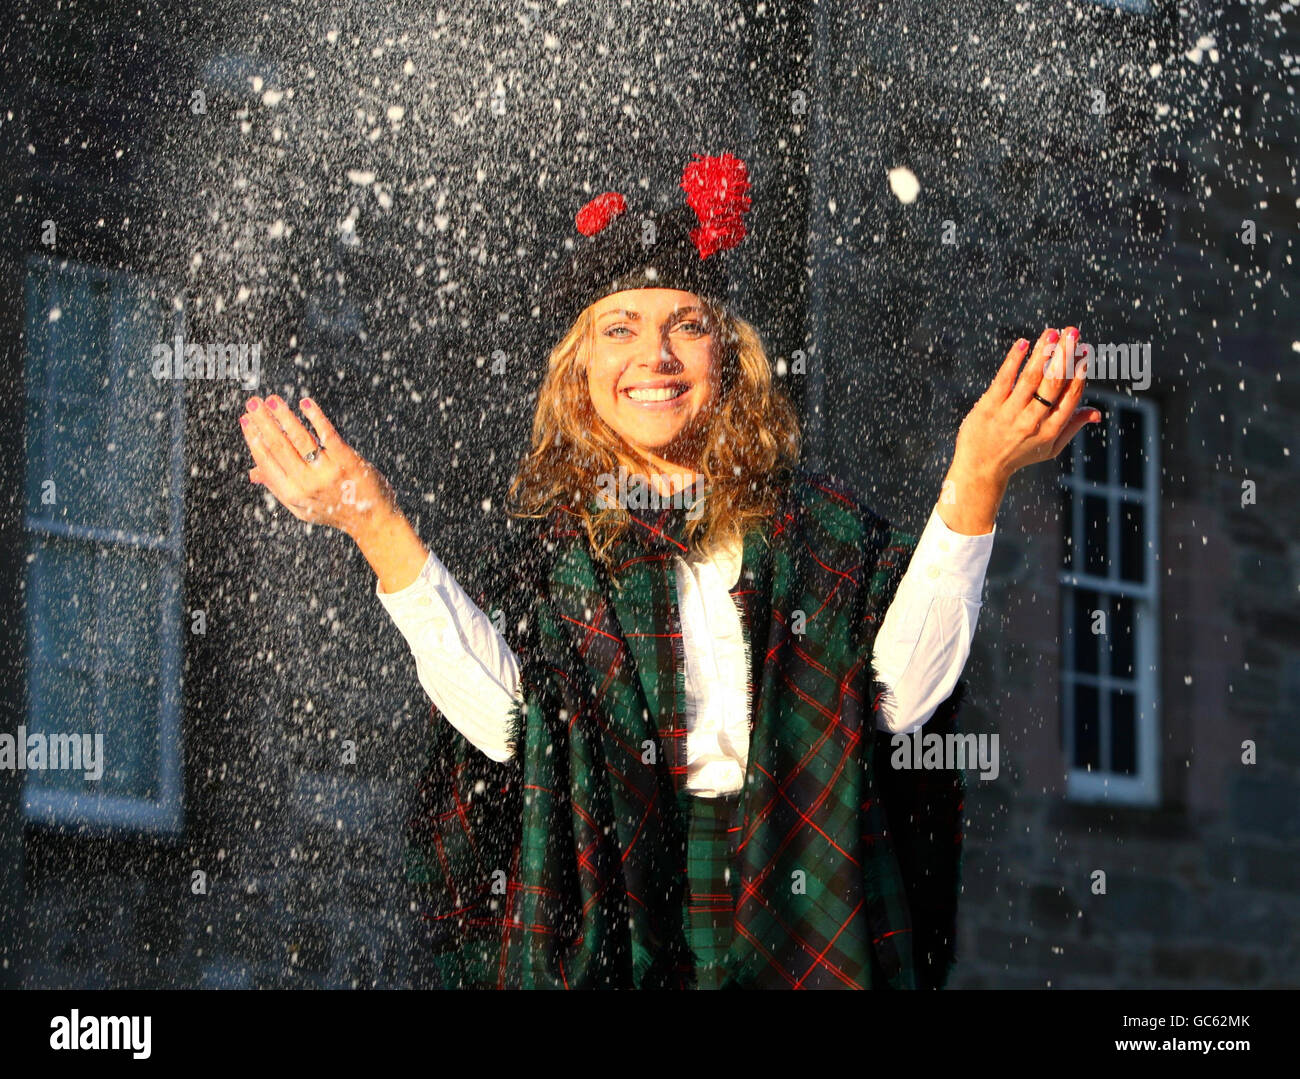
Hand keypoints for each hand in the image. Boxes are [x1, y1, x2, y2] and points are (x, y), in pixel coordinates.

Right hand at [239, 394, 398, 538]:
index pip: (266, 461)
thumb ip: (279, 487)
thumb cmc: (335, 511)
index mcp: (292, 494)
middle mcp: (306, 484)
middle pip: (279, 446)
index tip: (245, 420)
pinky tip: (305, 403)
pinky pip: (327, 434)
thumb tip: (252, 473)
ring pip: (299, 438)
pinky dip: (315, 417)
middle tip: (253, 403)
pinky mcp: (346, 460)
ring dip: (283, 416)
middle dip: (263, 422)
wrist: (373, 521)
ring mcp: (326, 472)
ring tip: (272, 399)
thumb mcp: (303, 507)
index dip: (253, 438)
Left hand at [937, 325, 1100, 533]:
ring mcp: (1009, 414)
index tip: (1084, 351)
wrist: (980, 469)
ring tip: (1052, 332)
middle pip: (1053, 383)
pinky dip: (1014, 360)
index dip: (1079, 373)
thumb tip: (1097, 413)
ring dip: (1043, 352)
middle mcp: (1032, 422)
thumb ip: (1071, 426)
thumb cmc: (1018, 454)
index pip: (1070, 396)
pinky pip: (1004, 379)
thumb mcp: (1049, 447)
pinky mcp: (988, 407)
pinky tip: (1023, 343)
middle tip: (1073, 331)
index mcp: (1051, 430)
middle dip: (1065, 355)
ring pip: (1030, 378)